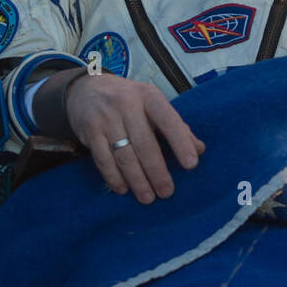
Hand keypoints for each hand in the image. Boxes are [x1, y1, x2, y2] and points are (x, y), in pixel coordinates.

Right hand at [65, 72, 204, 204]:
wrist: (86, 89)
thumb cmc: (129, 100)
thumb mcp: (153, 104)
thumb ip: (176, 125)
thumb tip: (199, 149)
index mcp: (149, 96)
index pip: (168, 120)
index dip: (180, 143)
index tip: (191, 165)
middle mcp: (127, 104)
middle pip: (145, 143)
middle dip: (157, 171)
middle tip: (167, 192)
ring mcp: (106, 118)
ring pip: (124, 155)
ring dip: (137, 180)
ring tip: (148, 197)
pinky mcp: (89, 132)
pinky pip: (103, 159)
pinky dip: (114, 177)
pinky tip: (123, 189)